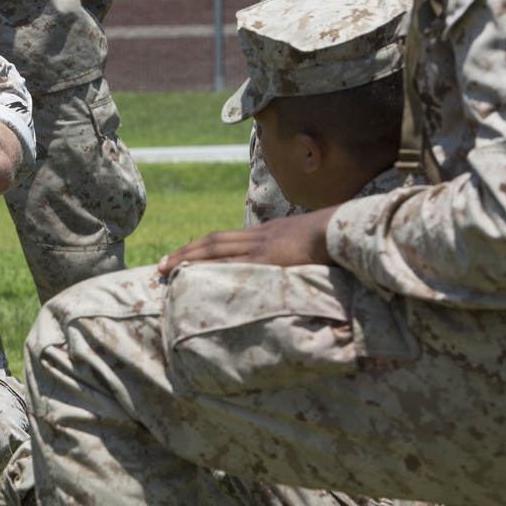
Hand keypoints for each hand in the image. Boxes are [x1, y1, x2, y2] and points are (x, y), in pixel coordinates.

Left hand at [157, 206, 338, 274]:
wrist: (346, 229)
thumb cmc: (338, 240)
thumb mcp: (313, 246)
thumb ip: (300, 257)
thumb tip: (300, 269)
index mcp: (268, 234)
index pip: (226, 239)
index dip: (202, 247)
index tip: (184, 256)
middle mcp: (259, 237)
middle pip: (212, 242)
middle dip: (184, 252)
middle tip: (160, 265)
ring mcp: (261, 247)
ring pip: (214, 251)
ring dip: (187, 260)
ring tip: (165, 272)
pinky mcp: (266, 259)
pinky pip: (230, 264)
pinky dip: (208, 269)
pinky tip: (191, 277)